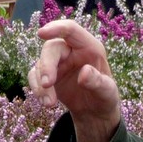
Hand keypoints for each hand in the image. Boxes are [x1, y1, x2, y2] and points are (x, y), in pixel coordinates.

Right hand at [28, 19, 120, 141]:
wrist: (95, 112)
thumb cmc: (105, 97)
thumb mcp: (108, 92)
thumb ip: (98, 82)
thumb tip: (84, 72)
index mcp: (89, 47)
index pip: (71, 30)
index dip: (57, 28)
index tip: (41, 33)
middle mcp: (72, 51)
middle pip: (52, 48)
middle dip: (46, 65)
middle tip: (47, 84)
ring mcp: (58, 62)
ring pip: (40, 64)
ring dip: (41, 85)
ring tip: (50, 104)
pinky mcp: (47, 75)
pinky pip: (35, 77)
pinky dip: (37, 90)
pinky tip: (47, 103)